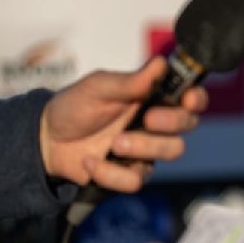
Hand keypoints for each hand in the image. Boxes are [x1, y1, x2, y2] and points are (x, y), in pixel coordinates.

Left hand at [40, 57, 208, 191]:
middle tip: (147, 118)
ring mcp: (146, 150)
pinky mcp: (130, 173)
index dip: (197, 98)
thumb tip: (161, 63)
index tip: (187, 99)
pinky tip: (91, 162)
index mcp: (154, 97)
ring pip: (172, 151)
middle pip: (189, 125)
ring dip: (144, 146)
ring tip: (114, 143)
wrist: (46, 140)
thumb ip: (130, 81)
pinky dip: (110, 172)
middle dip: (171, 122)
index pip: (191, 97)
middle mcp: (157, 123)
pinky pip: (137, 180)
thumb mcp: (98, 87)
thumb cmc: (76, 105)